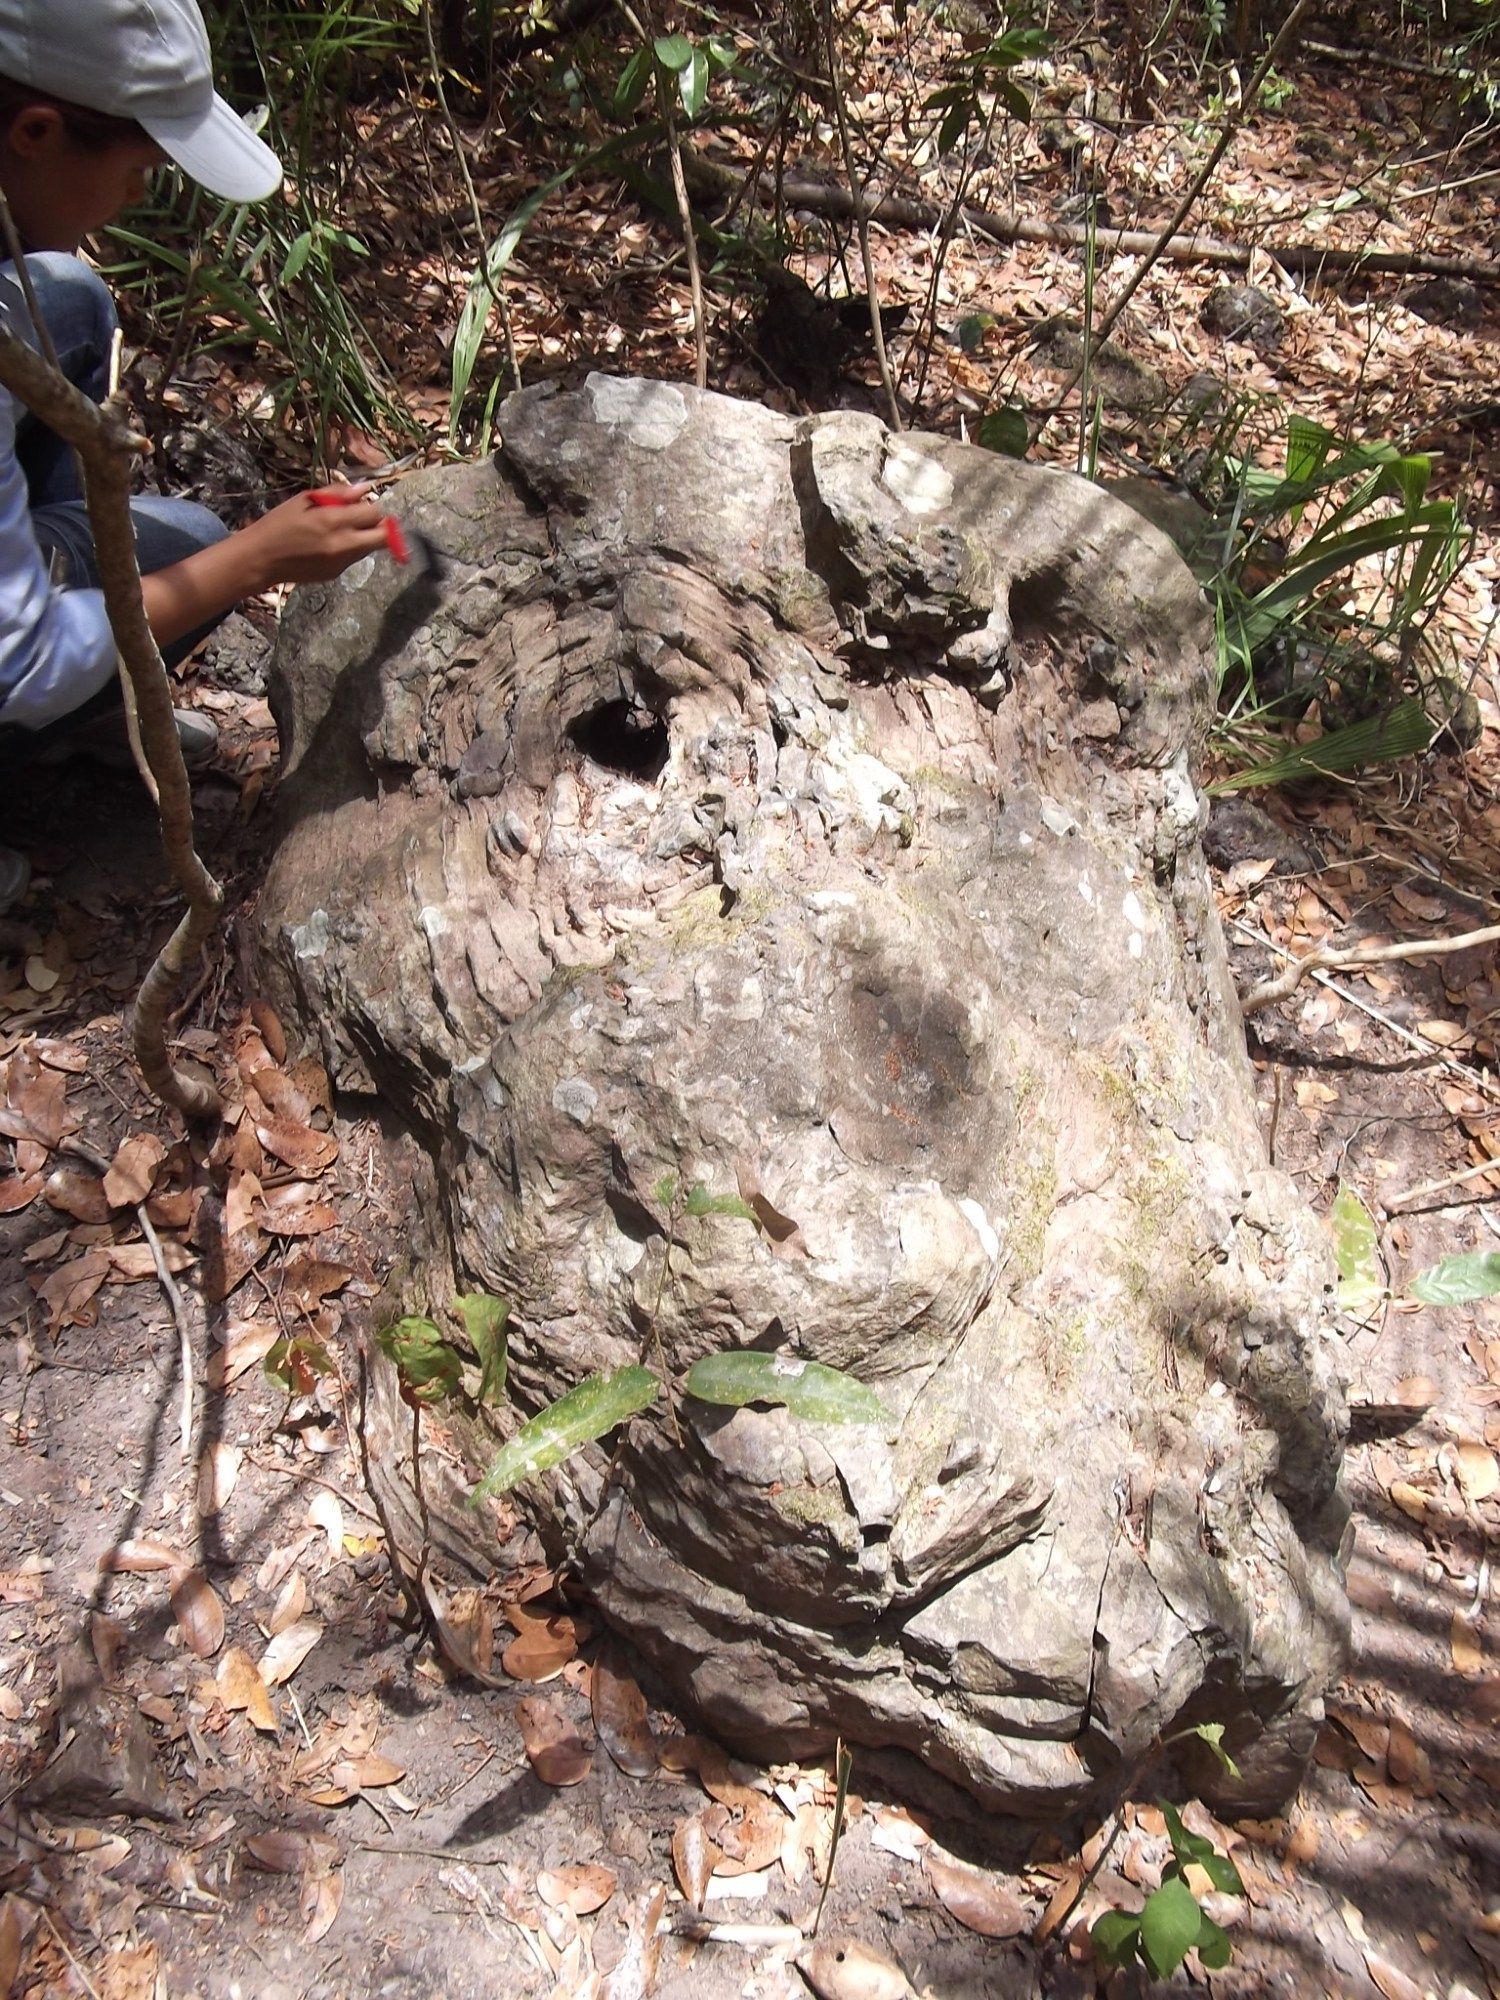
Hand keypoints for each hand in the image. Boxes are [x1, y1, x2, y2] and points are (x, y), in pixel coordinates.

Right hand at [234, 485, 394, 589]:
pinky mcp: (336, 574)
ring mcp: (341, 562)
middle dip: (377, 526)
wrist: (261, 559)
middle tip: (361, 520)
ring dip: (363, 537)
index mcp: (332, 521)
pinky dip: (350, 549)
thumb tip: (363, 489)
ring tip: (338, 531)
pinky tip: (328, 544)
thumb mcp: (304, 500)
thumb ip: (337, 494)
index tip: (358, 505)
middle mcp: (342, 544)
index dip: (370, 507)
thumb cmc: (278, 524)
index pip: (374, 514)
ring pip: (370, 548)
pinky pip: (354, 558)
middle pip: (382, 537)